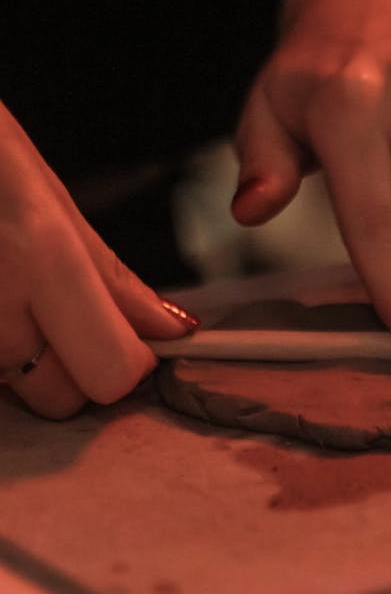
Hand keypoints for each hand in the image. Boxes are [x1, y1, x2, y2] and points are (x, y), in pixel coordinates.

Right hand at [0, 102, 198, 418]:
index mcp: (41, 257)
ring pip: (15, 392)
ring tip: (5, 289)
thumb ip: (111, 277)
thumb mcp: (45, 194)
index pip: (112, 372)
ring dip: (22, 361)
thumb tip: (171, 329)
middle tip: (57, 313)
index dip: (129, 360)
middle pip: (61, 399)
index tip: (129, 337)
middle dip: (74, 370)